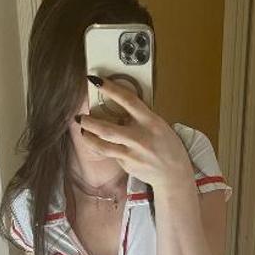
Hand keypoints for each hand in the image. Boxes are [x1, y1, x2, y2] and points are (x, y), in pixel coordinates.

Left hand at [78, 75, 192, 188]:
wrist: (174, 174)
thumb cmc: (167, 146)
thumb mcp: (158, 125)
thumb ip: (140, 117)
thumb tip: (119, 109)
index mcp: (150, 121)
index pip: (128, 100)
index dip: (110, 88)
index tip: (96, 80)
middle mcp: (140, 138)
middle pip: (106, 128)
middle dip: (89, 122)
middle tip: (81, 117)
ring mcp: (132, 153)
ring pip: (102, 145)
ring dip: (88, 137)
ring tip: (83, 131)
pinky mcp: (127, 165)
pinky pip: (110, 154)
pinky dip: (102, 147)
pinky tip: (99, 143)